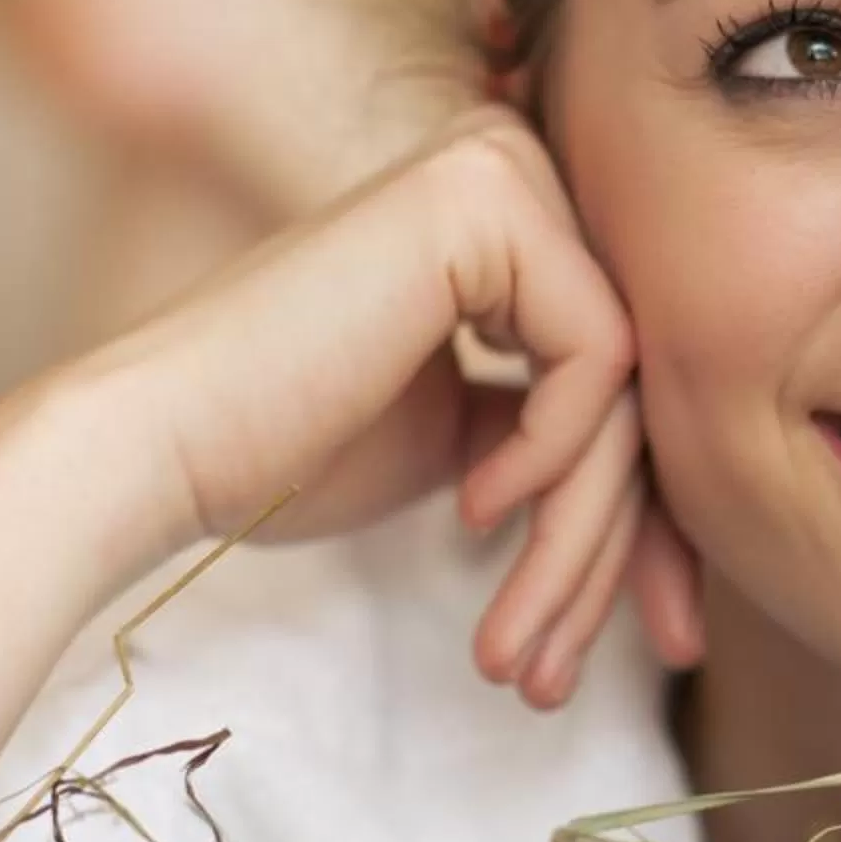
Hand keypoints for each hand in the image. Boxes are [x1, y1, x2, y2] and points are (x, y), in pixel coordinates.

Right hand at [70, 109, 700, 705]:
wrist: (159, 444)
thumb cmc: (283, 450)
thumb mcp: (467, 446)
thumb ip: (562, 438)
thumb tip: (681, 515)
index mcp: (509, 218)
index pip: (627, 378)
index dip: (645, 522)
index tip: (659, 640)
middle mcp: (514, 168)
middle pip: (638, 385)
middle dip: (620, 550)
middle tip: (568, 673)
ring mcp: (501, 171)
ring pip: (626, 389)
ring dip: (580, 543)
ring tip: (520, 650)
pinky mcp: (485, 199)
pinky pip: (596, 358)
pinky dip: (549, 459)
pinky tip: (470, 510)